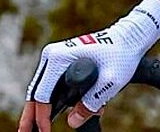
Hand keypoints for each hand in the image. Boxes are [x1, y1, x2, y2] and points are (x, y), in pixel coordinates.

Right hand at [18, 0, 159, 130]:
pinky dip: (52, 100)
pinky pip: (51, 84)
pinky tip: (52, 115)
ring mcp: (56, 57)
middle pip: (35, 91)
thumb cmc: (122, 55)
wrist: (129, 38)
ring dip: (40, 109)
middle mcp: (52, 55)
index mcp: (58, 57)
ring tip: (37, 128)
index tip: (45, 131)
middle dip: (31, 115)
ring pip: (41, 89)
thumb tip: (72, 121)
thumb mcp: (110, 81)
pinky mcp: (62, 61)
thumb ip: (91, 102)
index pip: (42, 94)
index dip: (41, 117)